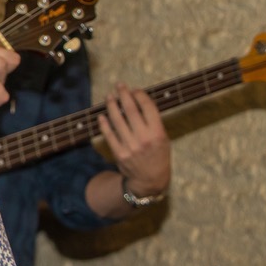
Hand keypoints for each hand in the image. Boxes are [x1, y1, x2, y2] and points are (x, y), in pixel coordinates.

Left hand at [97, 83, 170, 198]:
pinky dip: (104, 123)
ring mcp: (130, 146)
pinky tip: (102, 115)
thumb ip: (152, 122)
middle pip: (131, 110)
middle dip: (124, 95)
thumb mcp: (163, 139)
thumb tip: (137, 101)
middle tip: (119, 85)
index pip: (148, 108)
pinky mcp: (119, 152)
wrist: (150, 179)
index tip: (135, 89)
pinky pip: (108, 134)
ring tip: (109, 96)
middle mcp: (144, 139)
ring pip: (117, 120)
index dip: (140, 95)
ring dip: (112, 106)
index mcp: (158, 133)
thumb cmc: (158, 155)